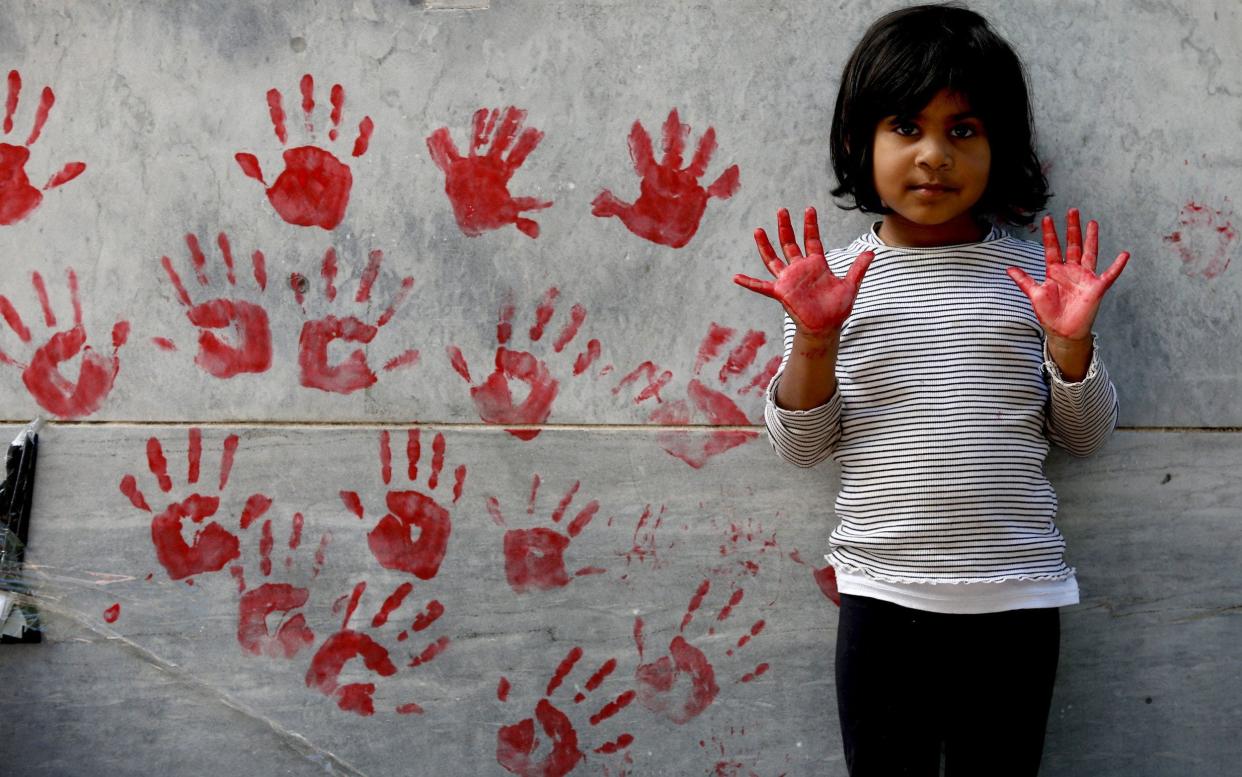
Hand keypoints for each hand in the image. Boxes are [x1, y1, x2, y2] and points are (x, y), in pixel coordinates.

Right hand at [733, 207, 873, 335]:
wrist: (826, 327)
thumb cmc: (837, 308)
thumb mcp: (850, 285)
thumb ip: (858, 268)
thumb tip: (872, 252)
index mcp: (816, 264)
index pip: (812, 240)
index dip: (810, 225)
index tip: (809, 209)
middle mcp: (800, 269)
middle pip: (790, 243)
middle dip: (786, 227)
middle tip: (782, 210)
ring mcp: (789, 280)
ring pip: (774, 259)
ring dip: (766, 246)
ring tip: (758, 230)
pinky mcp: (781, 293)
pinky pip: (761, 286)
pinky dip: (749, 282)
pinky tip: (736, 278)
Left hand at [1006, 209, 1129, 341]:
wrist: (1063, 332)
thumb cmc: (1049, 314)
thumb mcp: (1034, 294)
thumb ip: (1024, 280)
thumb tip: (1009, 268)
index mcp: (1055, 271)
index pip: (1052, 248)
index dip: (1050, 234)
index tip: (1047, 218)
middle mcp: (1070, 271)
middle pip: (1072, 245)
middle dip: (1072, 229)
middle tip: (1072, 211)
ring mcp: (1084, 278)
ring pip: (1089, 253)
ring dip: (1091, 239)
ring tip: (1092, 223)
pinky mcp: (1096, 288)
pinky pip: (1109, 275)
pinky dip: (1117, 265)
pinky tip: (1124, 254)